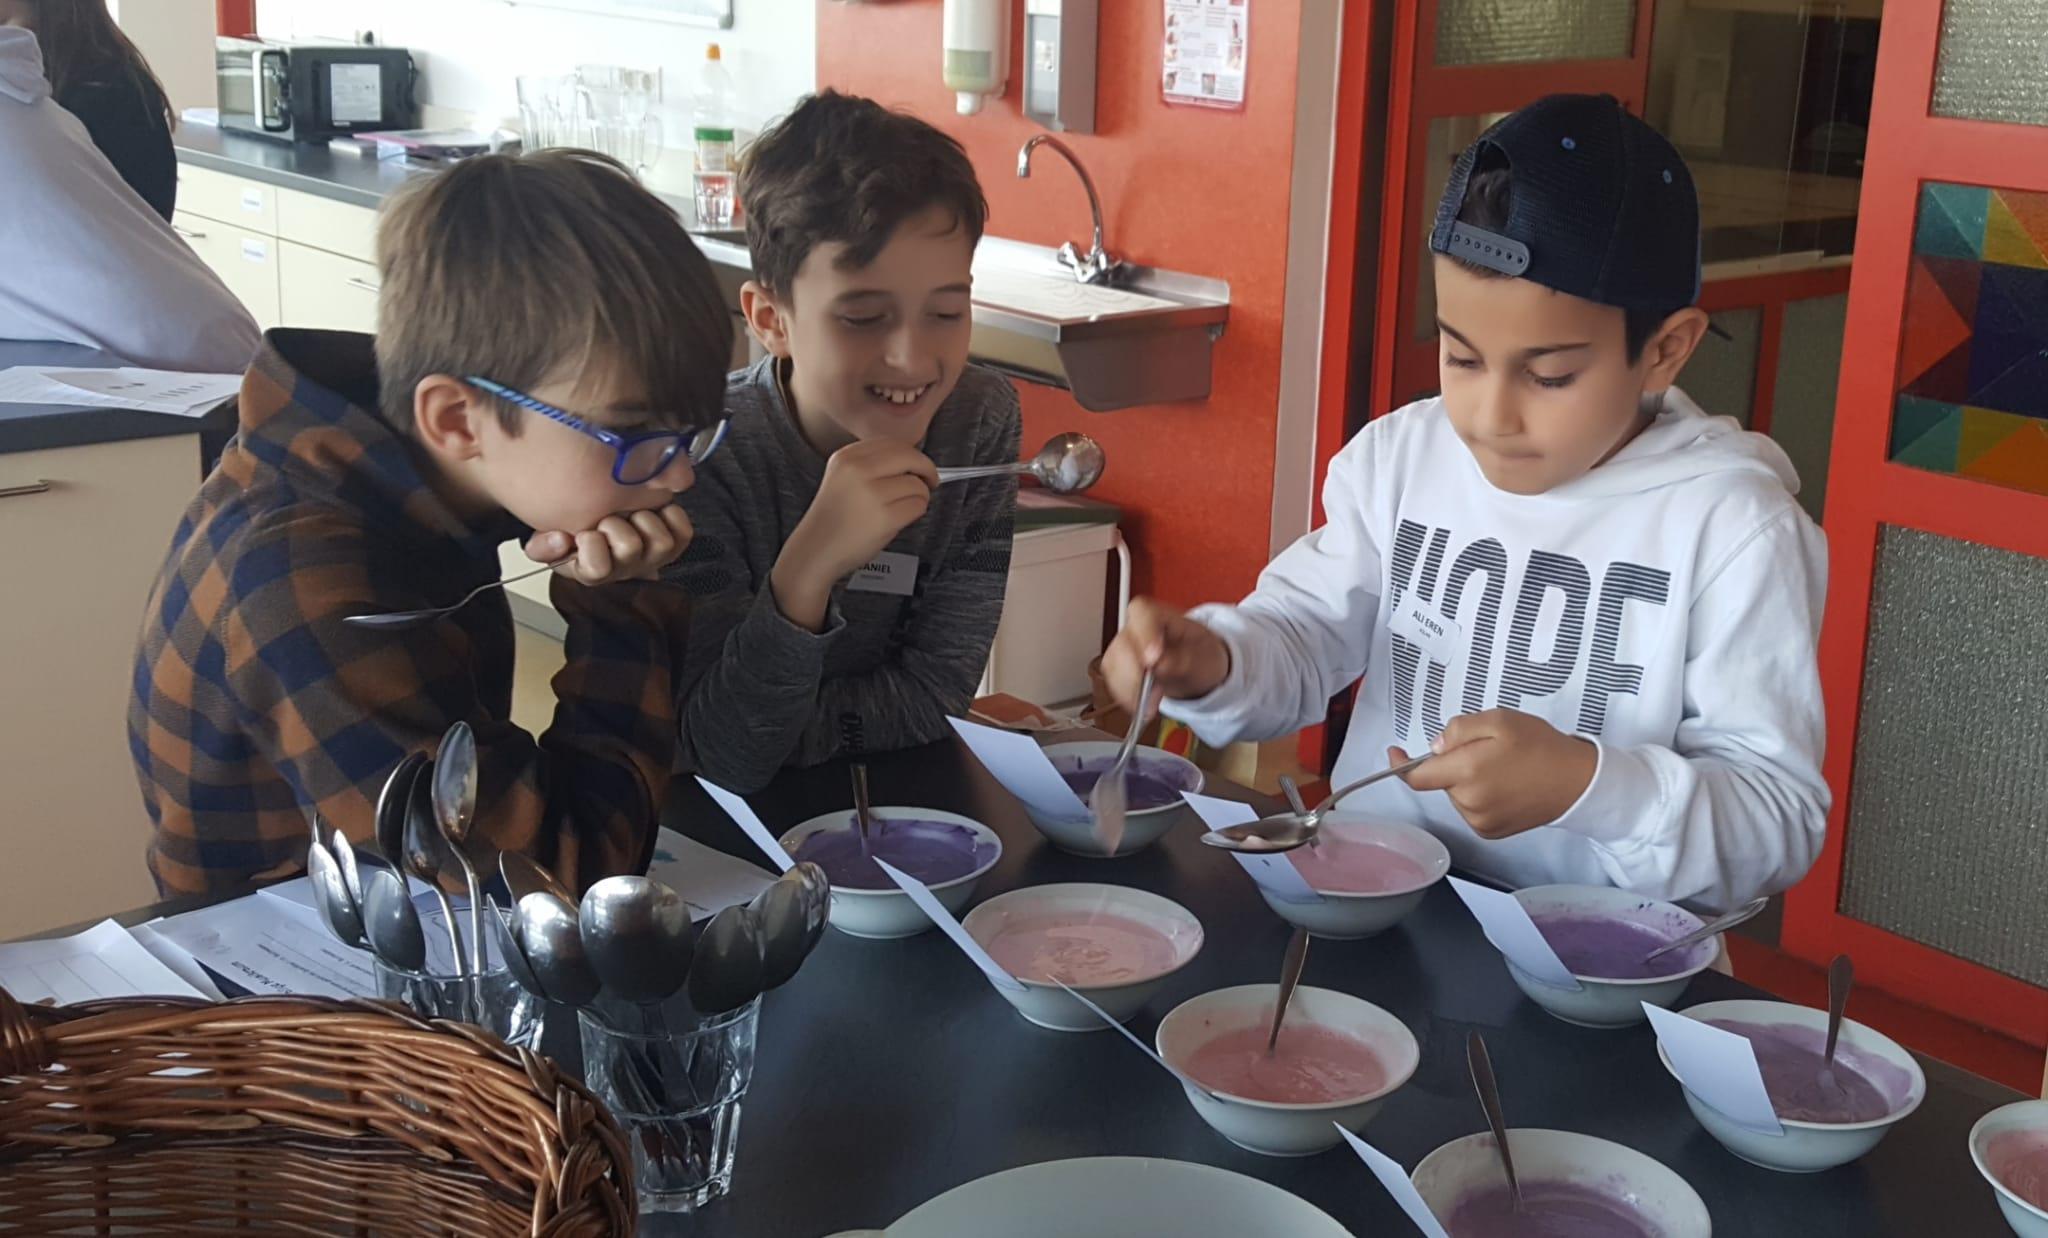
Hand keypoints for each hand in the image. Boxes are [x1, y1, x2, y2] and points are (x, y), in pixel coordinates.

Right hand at [524, 505, 693, 585]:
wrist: (611, 536)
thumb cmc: (581, 540)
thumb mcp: (552, 542)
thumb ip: (543, 545)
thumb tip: (560, 540)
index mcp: (595, 571)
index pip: (597, 568)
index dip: (590, 544)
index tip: (583, 533)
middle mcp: (628, 567)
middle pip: (629, 547)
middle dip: (614, 524)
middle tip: (606, 518)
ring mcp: (654, 556)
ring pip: (659, 540)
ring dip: (643, 519)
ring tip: (630, 514)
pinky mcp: (676, 541)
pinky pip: (681, 528)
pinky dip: (670, 514)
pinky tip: (653, 510)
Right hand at [771, 439, 937, 629]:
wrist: (815, 550)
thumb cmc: (833, 520)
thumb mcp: (843, 479)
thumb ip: (872, 466)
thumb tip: (913, 462)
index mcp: (846, 457)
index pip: (892, 443)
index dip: (912, 454)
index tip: (918, 465)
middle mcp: (858, 470)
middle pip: (910, 456)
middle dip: (926, 469)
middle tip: (930, 481)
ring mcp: (872, 493)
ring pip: (917, 484)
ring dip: (921, 496)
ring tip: (905, 507)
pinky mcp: (885, 517)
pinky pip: (918, 506)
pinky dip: (917, 512)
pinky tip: (901, 519)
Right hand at [1100, 597, 1231, 716]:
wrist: (1197, 668)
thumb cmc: (1200, 654)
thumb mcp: (1203, 656)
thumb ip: (1183, 659)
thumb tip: (1158, 664)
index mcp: (1157, 613)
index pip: (1141, 614)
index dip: (1144, 636)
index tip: (1152, 661)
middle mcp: (1134, 627)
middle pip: (1122, 644)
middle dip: (1136, 673)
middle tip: (1155, 693)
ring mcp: (1122, 647)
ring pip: (1113, 665)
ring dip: (1131, 690)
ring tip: (1153, 705)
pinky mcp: (1117, 667)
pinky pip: (1113, 682)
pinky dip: (1127, 698)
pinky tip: (1143, 706)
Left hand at [1391, 709, 1596, 838]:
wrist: (1577, 782)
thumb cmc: (1540, 747)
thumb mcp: (1499, 720)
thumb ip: (1459, 730)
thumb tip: (1436, 747)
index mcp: (1467, 772)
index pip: (1418, 776)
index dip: (1401, 765)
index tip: (1395, 752)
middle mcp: (1469, 802)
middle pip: (1441, 780)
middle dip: (1454, 762)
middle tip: (1488, 749)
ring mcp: (1480, 821)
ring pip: (1456, 794)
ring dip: (1467, 780)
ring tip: (1503, 768)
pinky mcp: (1491, 831)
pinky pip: (1471, 808)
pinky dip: (1479, 795)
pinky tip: (1505, 786)